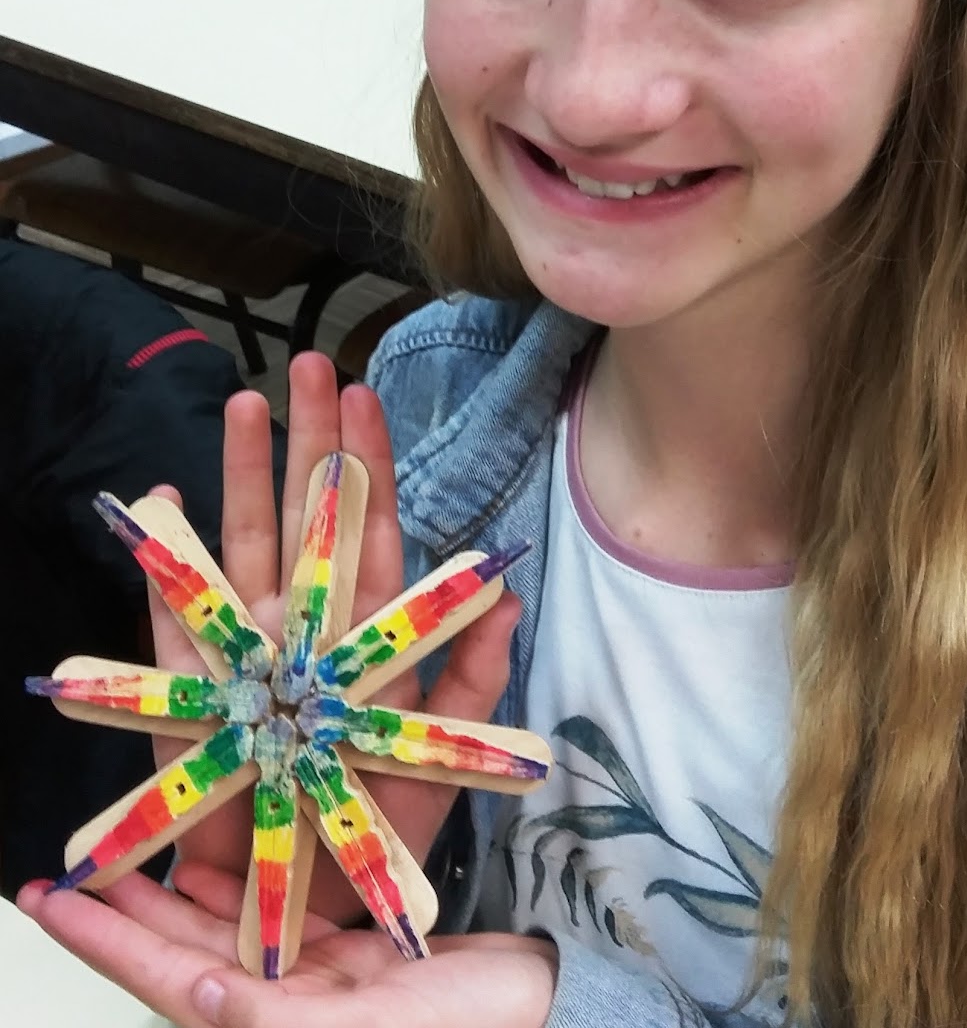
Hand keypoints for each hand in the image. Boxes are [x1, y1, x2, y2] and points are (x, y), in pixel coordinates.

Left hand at [17, 865, 556, 1027]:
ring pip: (227, 929)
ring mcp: (319, 984)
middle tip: (70, 868)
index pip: (172, 982)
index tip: (50, 902)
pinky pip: (284, 915)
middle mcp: (285, 1008)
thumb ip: (282, 1017)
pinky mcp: (354, 958)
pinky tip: (229, 856)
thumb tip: (204, 994)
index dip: (109, 943)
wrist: (552, 1013)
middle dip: (126, 911)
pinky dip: (251, 881)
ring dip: (178, 893)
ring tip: (136, 851)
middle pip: (184, 951)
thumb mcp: (380, 1027)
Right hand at [148, 352, 519, 922]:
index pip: (372, 527)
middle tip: (305, 366)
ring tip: (240, 405)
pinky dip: (167, 559)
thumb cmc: (374, 818)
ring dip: (240, 475)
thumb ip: (474, 675)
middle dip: (306, 440)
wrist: (301, 894)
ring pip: (244, 541)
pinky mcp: (194, 682)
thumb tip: (508, 593)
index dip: (369, 463)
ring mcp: (248, 642)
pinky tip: (163, 502)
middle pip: (307, 514)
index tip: (364, 394)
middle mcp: (306, 619)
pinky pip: (176, 613)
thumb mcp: (438, 752)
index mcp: (368, 627)